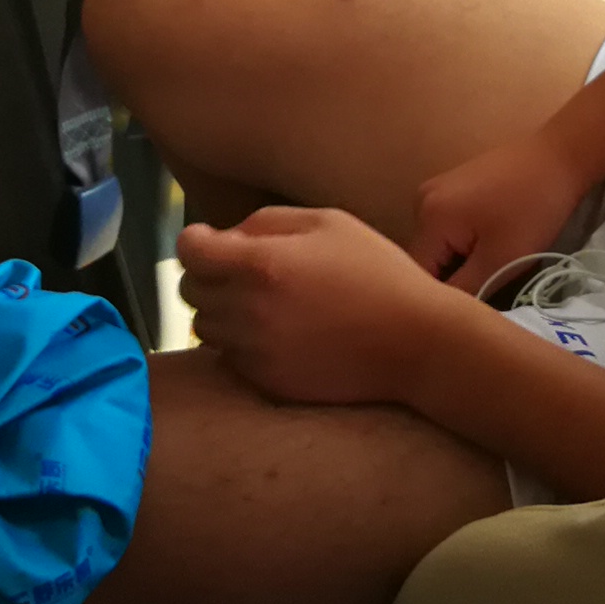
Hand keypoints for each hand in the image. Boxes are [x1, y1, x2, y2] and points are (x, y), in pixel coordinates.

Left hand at [176, 206, 486, 407]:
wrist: (415, 342)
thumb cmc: (377, 273)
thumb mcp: (329, 223)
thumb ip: (267, 221)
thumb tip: (225, 236)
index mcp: (261, 264)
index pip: (189, 251)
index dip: (195, 241)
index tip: (209, 241)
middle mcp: (249, 310)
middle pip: (190, 290)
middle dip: (208, 275)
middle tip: (242, 272)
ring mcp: (256, 351)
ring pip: (205, 327)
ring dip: (222, 311)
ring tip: (263, 303)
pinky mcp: (267, 381)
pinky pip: (230, 358)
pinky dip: (242, 344)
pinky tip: (279, 333)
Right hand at [411, 131, 594, 297]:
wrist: (560, 156)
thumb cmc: (533, 209)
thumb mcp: (501, 260)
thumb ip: (465, 291)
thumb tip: (444, 311)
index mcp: (428, 218)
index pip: (420, 275)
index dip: (441, 298)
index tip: (469, 310)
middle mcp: (421, 201)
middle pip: (427, 258)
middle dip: (452, 278)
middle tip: (485, 290)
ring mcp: (437, 189)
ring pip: (439, 245)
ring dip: (460, 262)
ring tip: (491, 267)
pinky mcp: (454, 185)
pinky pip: (449, 227)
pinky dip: (465, 243)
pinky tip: (491, 245)